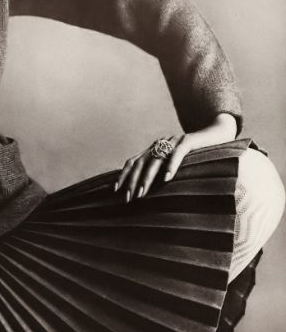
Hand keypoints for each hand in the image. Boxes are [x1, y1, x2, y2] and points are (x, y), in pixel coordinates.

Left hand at [114, 112, 237, 201]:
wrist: (217, 133)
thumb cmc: (196, 154)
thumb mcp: (175, 163)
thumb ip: (162, 172)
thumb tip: (147, 191)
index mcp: (154, 148)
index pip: (133, 161)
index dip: (124, 175)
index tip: (115, 190)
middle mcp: (160, 143)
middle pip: (141, 162)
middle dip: (132, 181)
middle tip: (128, 198)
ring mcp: (174, 141)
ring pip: (156, 159)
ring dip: (147, 178)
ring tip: (142, 193)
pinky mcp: (189, 141)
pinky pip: (178, 153)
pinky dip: (171, 165)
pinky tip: (167, 179)